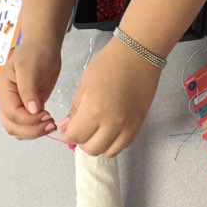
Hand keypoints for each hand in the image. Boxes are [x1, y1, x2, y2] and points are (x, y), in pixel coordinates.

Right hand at [0, 39, 60, 138]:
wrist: (43, 46)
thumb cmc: (36, 53)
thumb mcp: (30, 67)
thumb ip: (29, 90)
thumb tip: (31, 111)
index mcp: (2, 89)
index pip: (11, 113)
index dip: (29, 120)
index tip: (47, 115)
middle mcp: (5, 100)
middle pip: (12, 126)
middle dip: (31, 130)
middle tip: (51, 125)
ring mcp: (14, 105)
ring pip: (17, 129)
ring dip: (33, 132)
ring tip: (51, 125)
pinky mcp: (25, 108)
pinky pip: (25, 125)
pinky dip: (35, 129)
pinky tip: (48, 123)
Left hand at [59, 37, 160, 155]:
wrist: (137, 55)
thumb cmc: (107, 65)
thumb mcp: (83, 84)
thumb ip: (75, 109)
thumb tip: (67, 127)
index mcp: (94, 110)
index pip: (76, 136)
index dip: (68, 134)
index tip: (67, 128)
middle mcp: (112, 123)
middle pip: (92, 149)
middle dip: (82, 141)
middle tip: (81, 129)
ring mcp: (128, 126)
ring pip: (109, 151)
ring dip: (99, 145)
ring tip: (96, 131)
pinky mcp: (139, 125)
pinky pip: (124, 145)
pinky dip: (114, 143)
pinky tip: (109, 130)